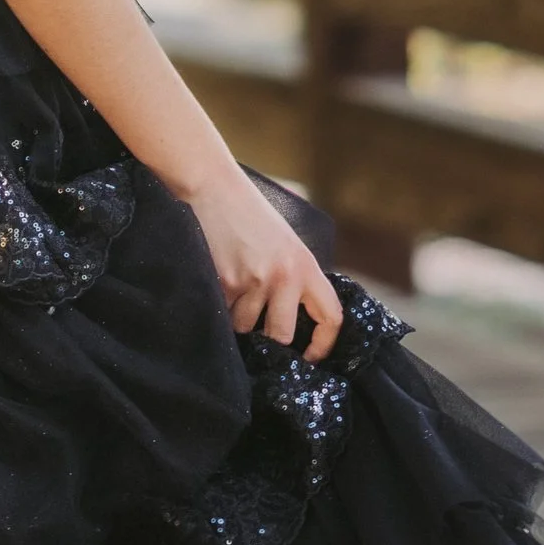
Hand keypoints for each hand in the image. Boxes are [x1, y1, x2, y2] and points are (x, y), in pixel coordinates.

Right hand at [183, 166, 343, 351]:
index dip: (322, 345)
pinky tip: (216, 280)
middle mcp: (285, 276)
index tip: (309, 357)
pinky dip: (218, 305)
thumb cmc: (248, 214)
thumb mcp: (285, 243)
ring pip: (245, 326)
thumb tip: (292, 321)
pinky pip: (223, 313)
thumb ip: (294, 278)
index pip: (330, 317)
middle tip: (256, 331)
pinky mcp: (225, 282)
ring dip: (236, 317)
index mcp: (306, 266)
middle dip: (266, 339)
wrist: (213, 187)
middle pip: (281, 335)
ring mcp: (254, 281)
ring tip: (231, 287)